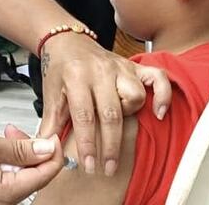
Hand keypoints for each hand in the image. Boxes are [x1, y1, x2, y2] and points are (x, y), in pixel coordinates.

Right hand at [0, 127, 62, 204]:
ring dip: (20, 154)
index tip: (53, 134)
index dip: (52, 152)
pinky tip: (1, 147)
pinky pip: (9, 178)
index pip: (44, 175)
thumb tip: (46, 149)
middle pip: (35, 176)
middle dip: (33, 151)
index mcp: (2, 194)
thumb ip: (19, 148)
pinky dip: (9, 161)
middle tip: (21, 131)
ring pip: (22, 176)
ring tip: (8, 135)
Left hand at [36, 33, 172, 176]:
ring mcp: (120, 67)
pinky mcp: (134, 66)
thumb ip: (50, 123)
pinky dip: (162, 96)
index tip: (89, 165)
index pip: (84, 116)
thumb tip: (46, 149)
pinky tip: (158, 113)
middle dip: (110, 145)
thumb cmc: (60, 70)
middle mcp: (100, 71)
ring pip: (135, 96)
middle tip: (107, 168)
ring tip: (116, 125)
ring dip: (128, 115)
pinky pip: (158, 78)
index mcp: (76, 77)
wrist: (67, 41)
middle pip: (111, 113)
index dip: (87, 144)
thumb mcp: (50, 94)